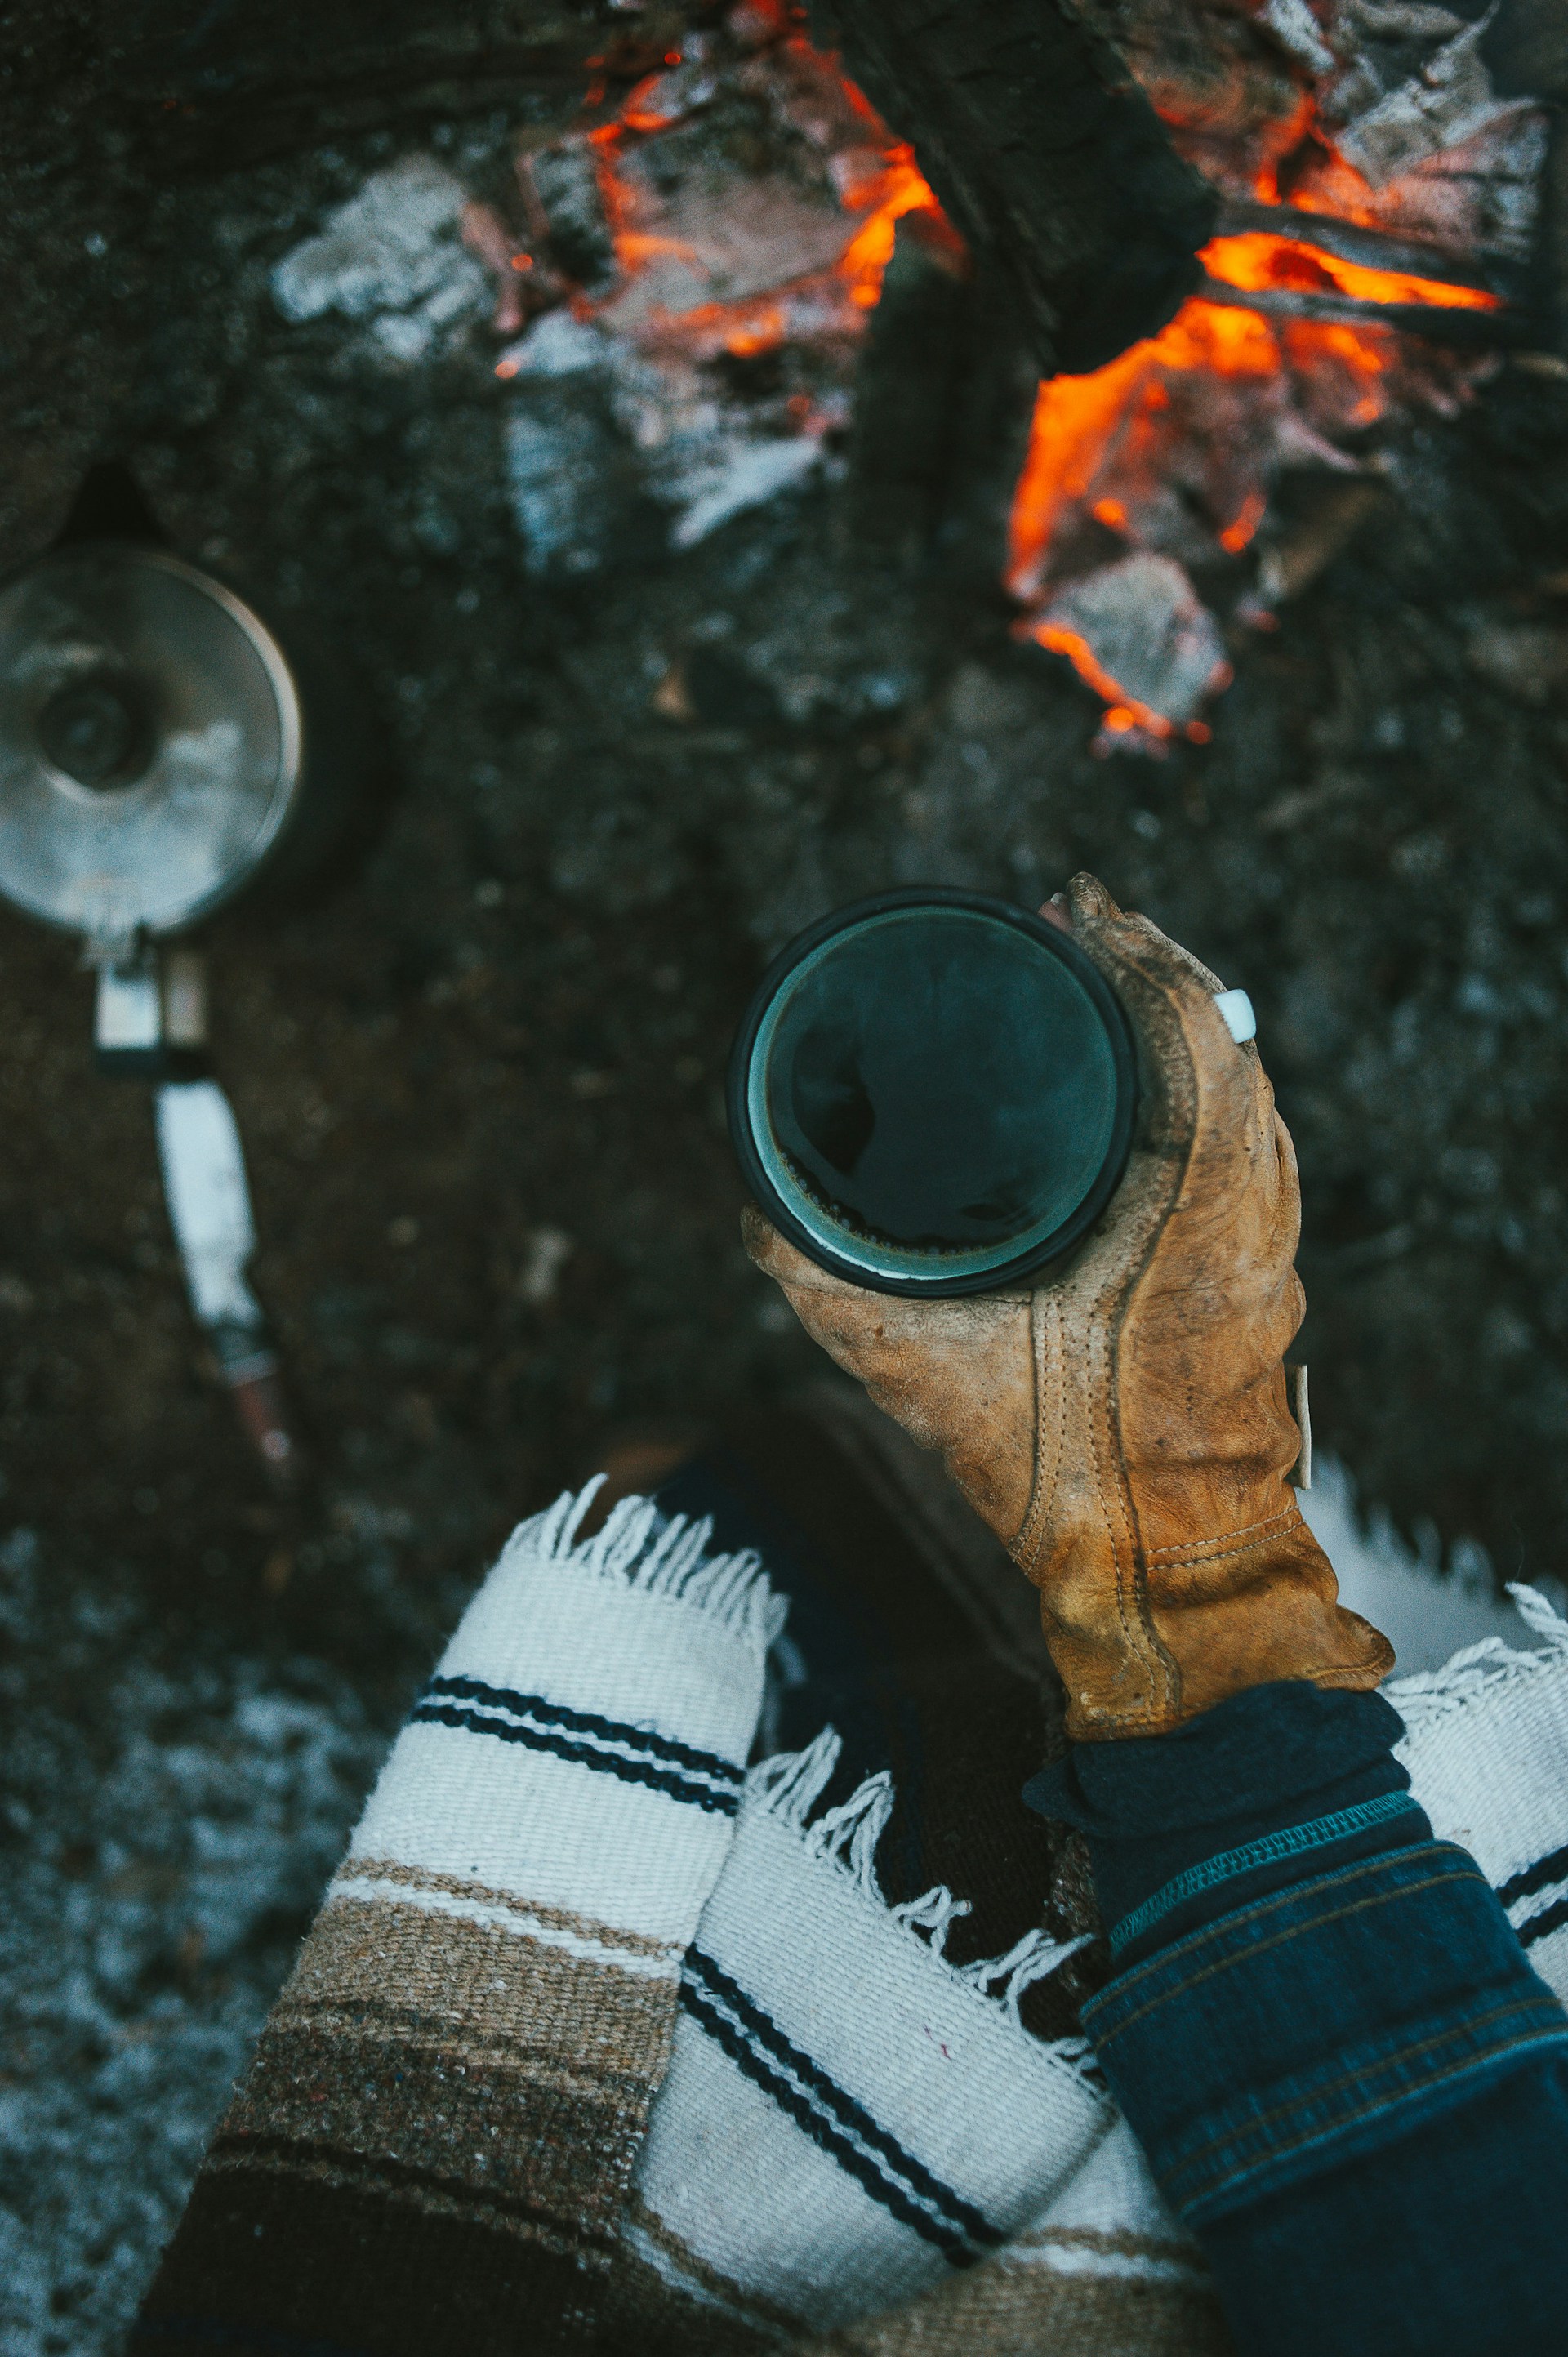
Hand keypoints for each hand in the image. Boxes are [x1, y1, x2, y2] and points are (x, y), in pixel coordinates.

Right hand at [744, 873, 1391, 1738]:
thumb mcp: (922, 1375)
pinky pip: (1252, 1139)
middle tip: (1076, 919)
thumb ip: (829, 1288)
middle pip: (1224, 1036)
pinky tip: (1146, 1074)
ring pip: (1244, 1086)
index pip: (1191, 1029)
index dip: (1136, 949)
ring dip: (1180, 1020)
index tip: (1076, 897)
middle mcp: (1248, 1203)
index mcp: (1191, 1206)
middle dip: (1151, 964)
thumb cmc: (1059, 1475)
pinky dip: (1203, 1085)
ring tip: (1104, 972)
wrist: (1169, 1574)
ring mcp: (1270, 1237)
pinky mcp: (1267, 1269)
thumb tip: (752, 1209)